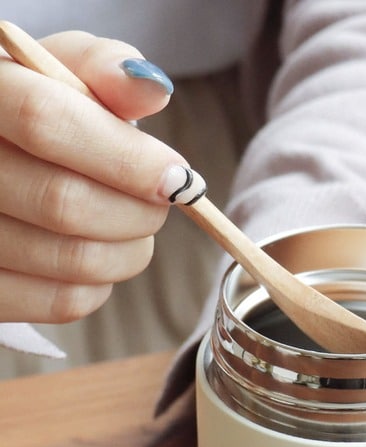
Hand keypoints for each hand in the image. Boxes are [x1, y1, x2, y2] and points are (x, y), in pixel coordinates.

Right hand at [0, 31, 185, 323]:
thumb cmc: (32, 109)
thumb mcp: (57, 71)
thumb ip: (101, 69)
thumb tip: (153, 87)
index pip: (46, 122)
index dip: (125, 156)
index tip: (177, 177)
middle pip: (64, 203)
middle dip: (138, 210)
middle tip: (159, 201)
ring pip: (75, 261)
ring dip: (130, 250)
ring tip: (130, 225)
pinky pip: (65, 302)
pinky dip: (101, 283)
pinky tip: (97, 252)